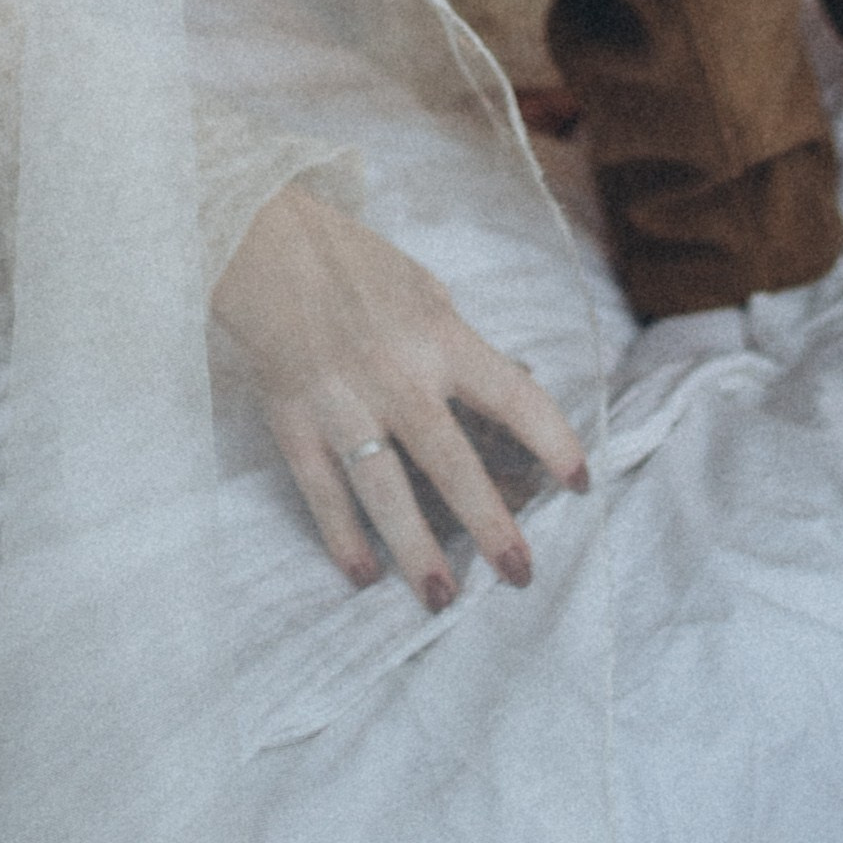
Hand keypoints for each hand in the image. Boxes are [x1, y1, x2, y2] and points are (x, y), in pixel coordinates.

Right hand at [210, 178, 588, 610]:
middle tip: (521, 574)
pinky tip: (364, 574)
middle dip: (490, 523)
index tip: (579, 483)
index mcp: (438, 334)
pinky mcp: (293, 423)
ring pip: (385, 491)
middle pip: (452, 461)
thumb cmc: (354, 264)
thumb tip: (504, 395)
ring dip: (416, 550)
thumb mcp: (424, 288)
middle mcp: (395, 374)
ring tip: (442, 599)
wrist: (262, 243)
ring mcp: (340, 403)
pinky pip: (322, 492)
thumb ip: (457, 346)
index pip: (512, 395)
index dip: (553, 442)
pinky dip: (342, 537)